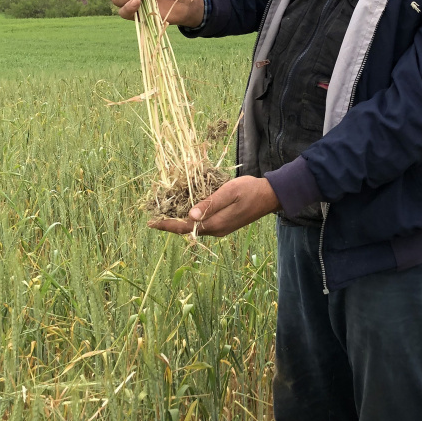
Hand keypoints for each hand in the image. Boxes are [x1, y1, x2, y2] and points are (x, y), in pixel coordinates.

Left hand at [149, 177, 279, 237]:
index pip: (185, 228)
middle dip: (171, 222)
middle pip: (188, 229)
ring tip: (167, 210)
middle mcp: (216, 230)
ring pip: (195, 226)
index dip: (167, 225)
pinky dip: (192, 217)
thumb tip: (190, 215)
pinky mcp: (224, 224)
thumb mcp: (229, 193)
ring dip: (181, 220)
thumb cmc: (250, 191)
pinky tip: (187, 207)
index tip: (151, 222)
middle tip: (155, 213)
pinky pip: (203, 223)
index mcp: (215, 224)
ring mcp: (221, 228)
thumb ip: (210, 204)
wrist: (270, 196)